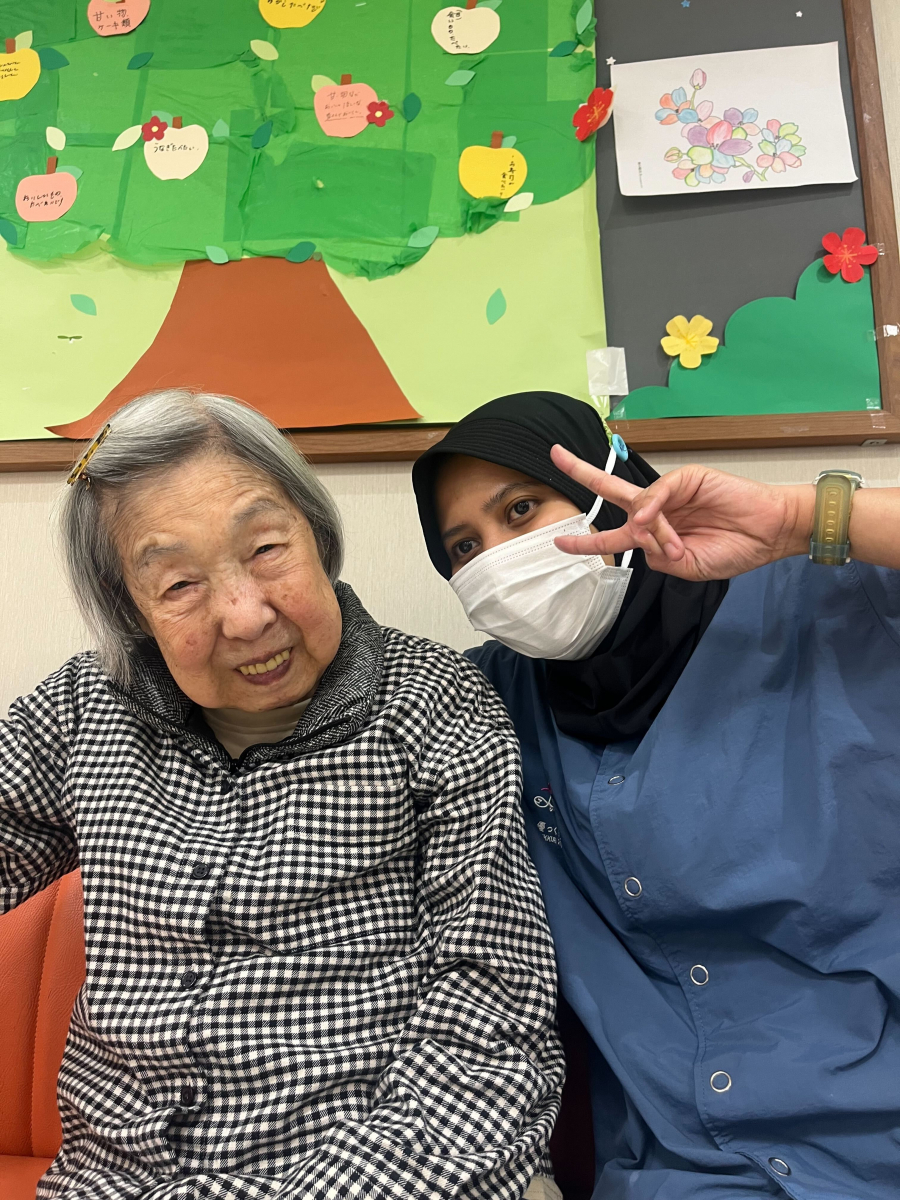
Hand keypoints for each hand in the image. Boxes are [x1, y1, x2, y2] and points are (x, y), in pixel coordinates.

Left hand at [550, 444, 813, 580]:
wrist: (768, 535)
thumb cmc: (732, 550)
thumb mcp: (687, 567)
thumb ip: (657, 555)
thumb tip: (637, 531)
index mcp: (654, 533)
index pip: (613, 534)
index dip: (587, 538)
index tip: (559, 540)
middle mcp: (656, 509)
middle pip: (611, 491)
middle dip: (581, 472)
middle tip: (555, 455)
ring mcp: (671, 492)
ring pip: (638, 505)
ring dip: (653, 532)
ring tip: (678, 548)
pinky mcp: (686, 478)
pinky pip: (658, 492)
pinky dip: (653, 509)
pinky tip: (653, 520)